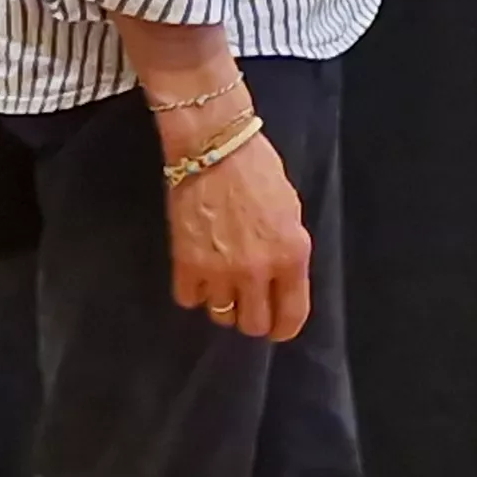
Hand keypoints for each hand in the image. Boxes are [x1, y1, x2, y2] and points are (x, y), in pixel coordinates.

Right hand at [164, 110, 311, 341]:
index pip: (291, 316)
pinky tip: (199, 274)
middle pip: (253, 325)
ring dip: (223, 303)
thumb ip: (288, 251)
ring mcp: (219, 271)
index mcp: (291, 255)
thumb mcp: (291, 211)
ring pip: (221, 316)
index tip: (278, 329)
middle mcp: (257, 271)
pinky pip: (189, 300)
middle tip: (249, 303)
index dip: (284, 329)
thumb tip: (282, 281)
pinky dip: (194, 292)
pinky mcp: (185, 265)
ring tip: (223, 282)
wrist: (213, 147)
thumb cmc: (258, 170)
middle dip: (253, 317)